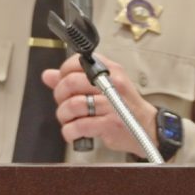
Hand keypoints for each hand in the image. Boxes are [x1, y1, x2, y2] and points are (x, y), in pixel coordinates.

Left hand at [42, 53, 158, 158]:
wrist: (147, 127)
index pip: (76, 62)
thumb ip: (73, 80)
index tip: (62, 83)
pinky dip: (70, 131)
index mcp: (109, 70)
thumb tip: (47, 75)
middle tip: (63, 104)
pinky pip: (80, 126)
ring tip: (68, 120)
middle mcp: (111, 83)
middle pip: (71, 82)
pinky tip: (73, 132)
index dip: (63, 73)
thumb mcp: (102, 86)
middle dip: (59, 95)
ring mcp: (111, 104)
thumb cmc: (123, 106)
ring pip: (73, 105)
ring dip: (63, 115)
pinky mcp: (110, 123)